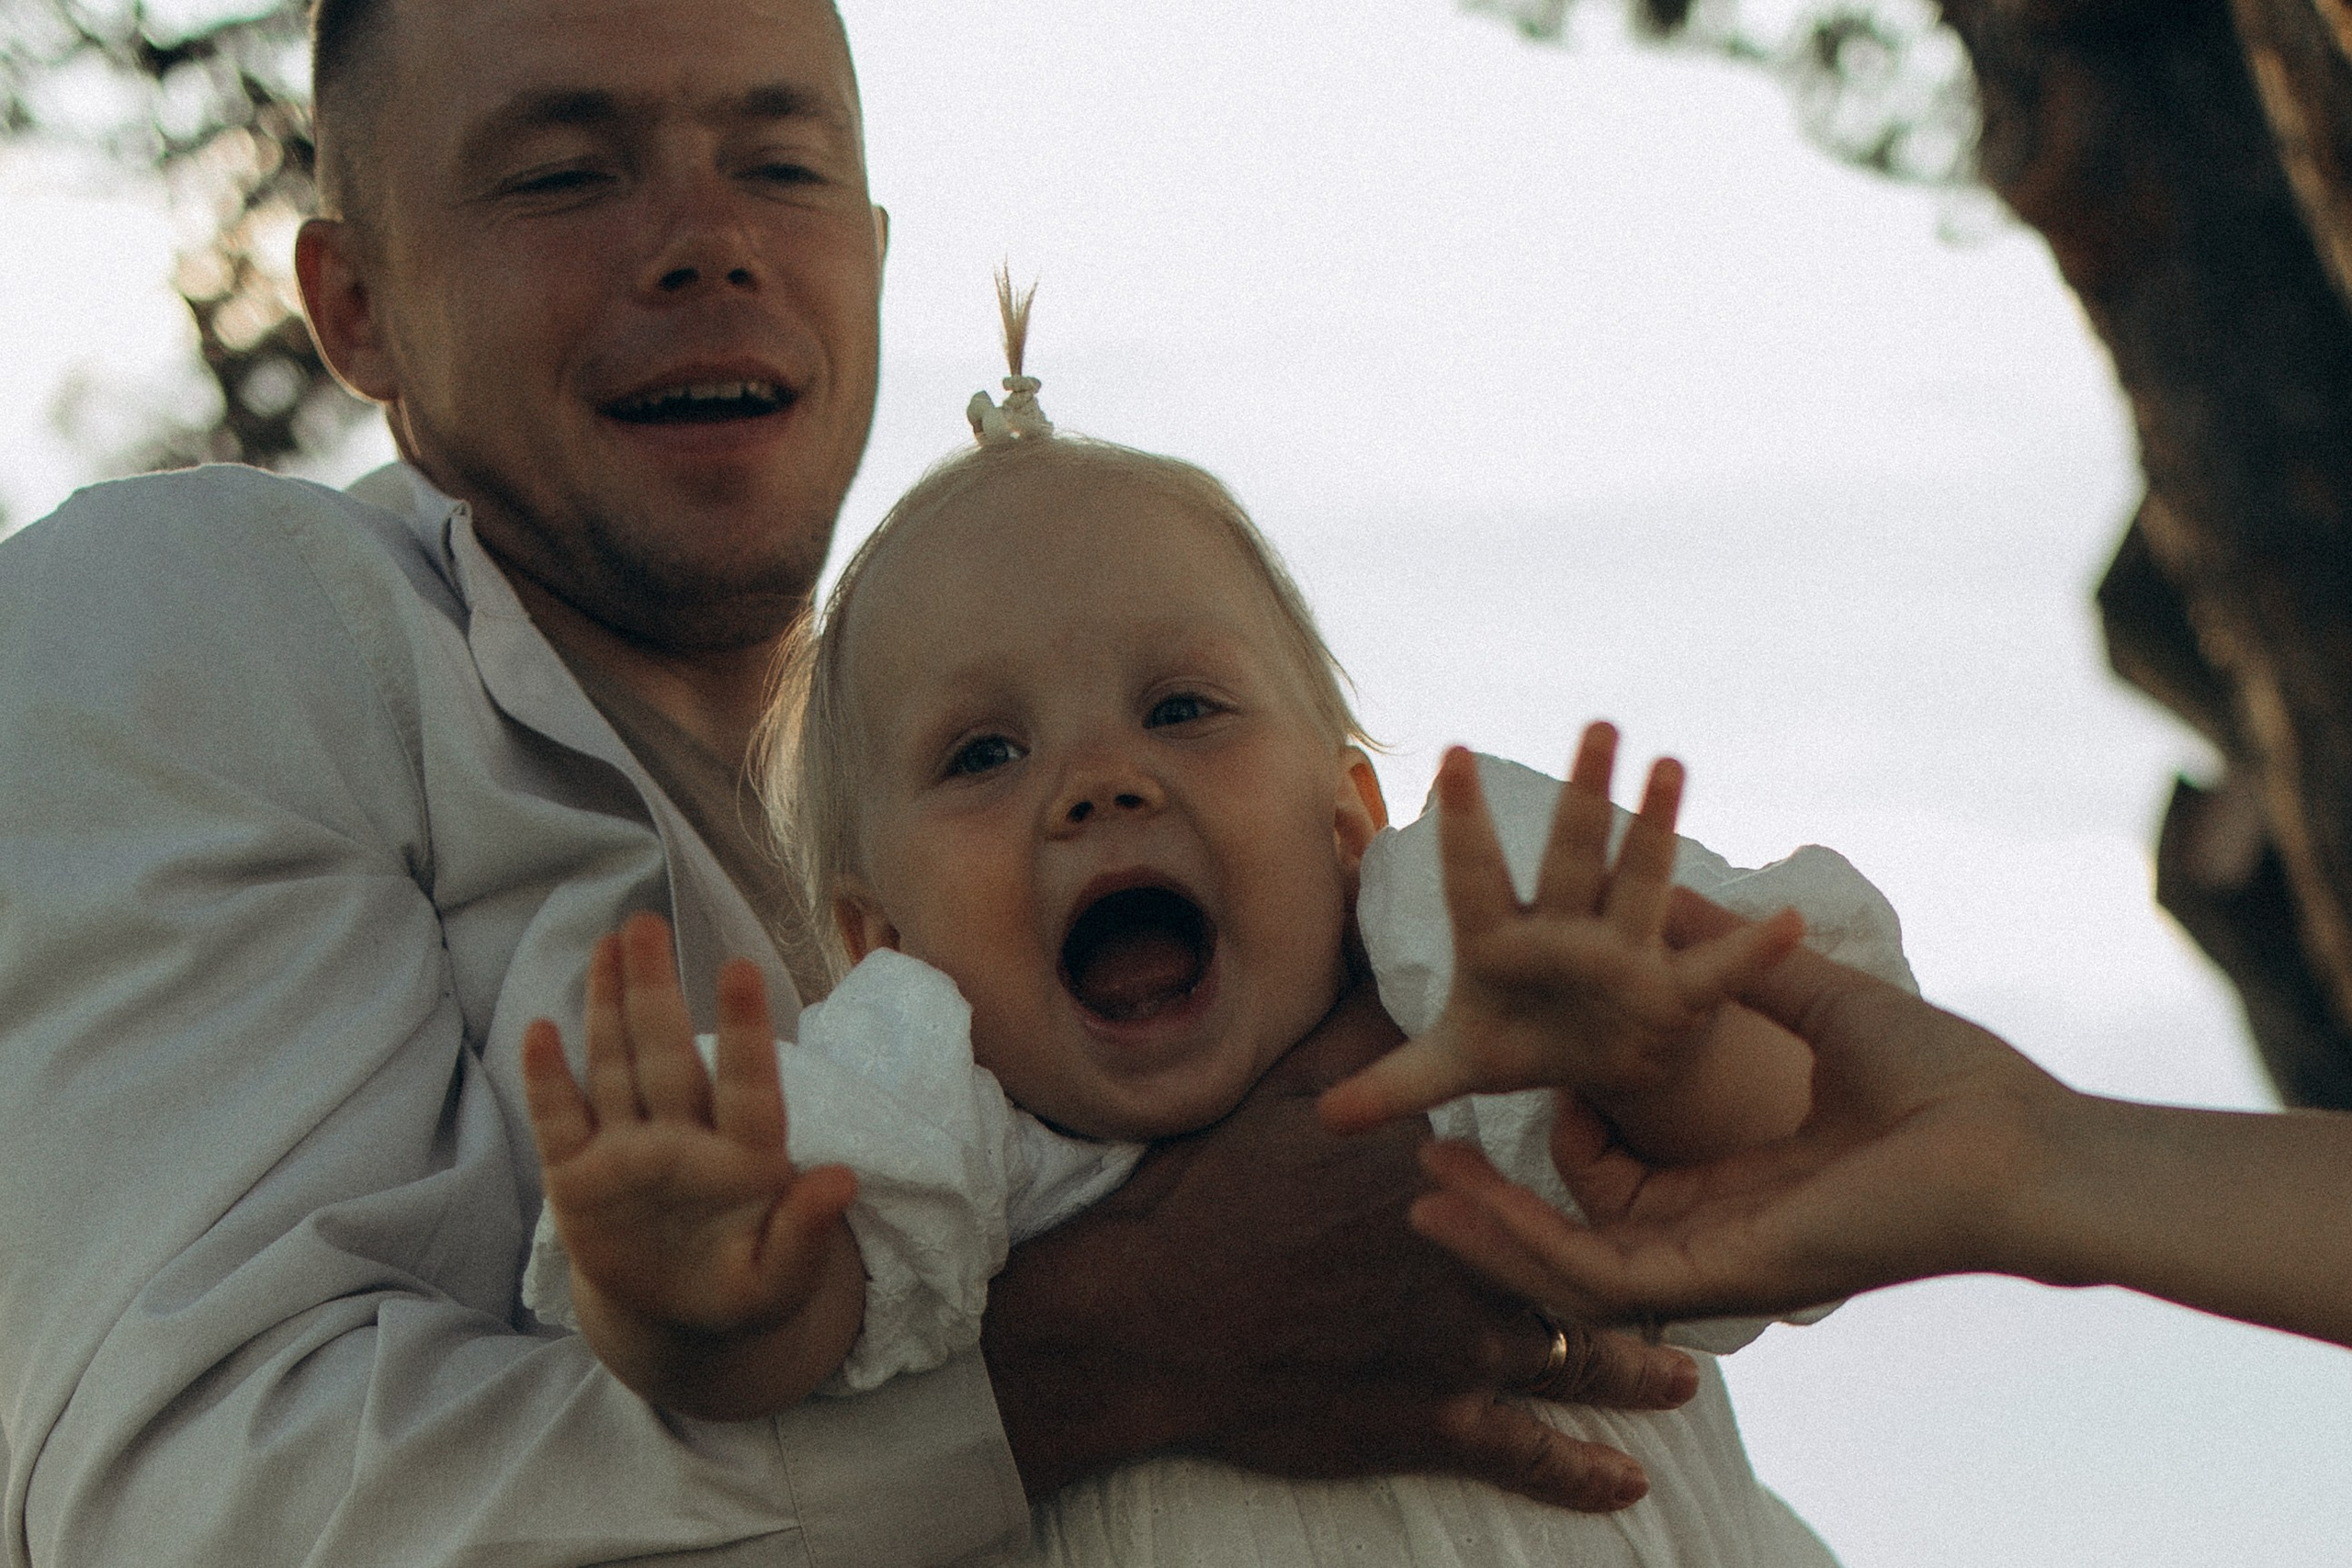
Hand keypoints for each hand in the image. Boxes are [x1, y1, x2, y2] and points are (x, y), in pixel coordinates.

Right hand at [521, 912, 861, 1414]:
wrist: (678, 1314)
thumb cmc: (741, 1288)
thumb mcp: (777, 1281)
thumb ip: (804, 1234)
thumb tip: (843, 1180)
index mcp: (743, 1156)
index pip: (747, 1084)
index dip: (744, 1030)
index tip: (740, 968)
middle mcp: (684, 1137)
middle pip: (667, 1054)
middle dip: (655, 991)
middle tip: (648, 924)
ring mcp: (628, 1150)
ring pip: (617, 1065)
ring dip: (610, 1006)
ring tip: (612, 942)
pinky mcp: (578, 1176)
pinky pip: (560, 1120)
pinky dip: (548, 1081)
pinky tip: (542, 1030)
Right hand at [982, 977, 1700, 1513]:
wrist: (1154, 1314)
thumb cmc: (1215, 1194)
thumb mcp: (1289, 1087)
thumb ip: (1363, 1031)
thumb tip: (1391, 948)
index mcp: (1448, 1182)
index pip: (1539, 1172)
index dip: (1586, 1169)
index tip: (1629, 1159)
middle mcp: (1475, 1267)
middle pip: (1579, 1271)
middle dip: (1639, 1278)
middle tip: (1693, 1281)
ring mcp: (1459, 1354)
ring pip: (1575, 1366)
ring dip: (1634, 1377)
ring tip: (1679, 1384)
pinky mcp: (1431, 1425)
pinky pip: (1526, 1455)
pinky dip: (1579, 1473)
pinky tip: (1623, 1483)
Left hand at [1320, 726, 1803, 1132]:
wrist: (1592, 1062)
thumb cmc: (1521, 1041)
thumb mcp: (1457, 1066)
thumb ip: (1395, 1083)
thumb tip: (1323, 1118)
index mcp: (1499, 940)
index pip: (1475, 874)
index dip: (1465, 821)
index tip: (1452, 755)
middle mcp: (1564, 929)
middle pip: (1573, 856)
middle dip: (1585, 795)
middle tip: (1598, 725)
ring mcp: (1623, 951)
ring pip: (1642, 881)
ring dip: (1658, 828)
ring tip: (1673, 764)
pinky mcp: (1672, 990)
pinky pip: (1716, 970)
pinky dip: (1753, 950)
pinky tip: (1791, 920)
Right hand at [1408, 888, 2062, 1326]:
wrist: (2024, 1142)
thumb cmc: (1953, 1083)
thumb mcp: (1819, 1002)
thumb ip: (1738, 965)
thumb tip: (1677, 888)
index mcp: (1750, 1192)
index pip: (1630, 1193)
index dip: (1575, 1146)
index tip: (1544, 1088)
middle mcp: (1727, 1240)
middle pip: (1582, 1241)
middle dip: (1500, 1205)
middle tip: (1423, 1156)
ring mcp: (1722, 1266)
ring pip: (1571, 1273)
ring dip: (1491, 1230)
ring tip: (1420, 1183)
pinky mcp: (1724, 1275)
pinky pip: (1596, 1277)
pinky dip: (1522, 1242)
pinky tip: (1463, 1200)